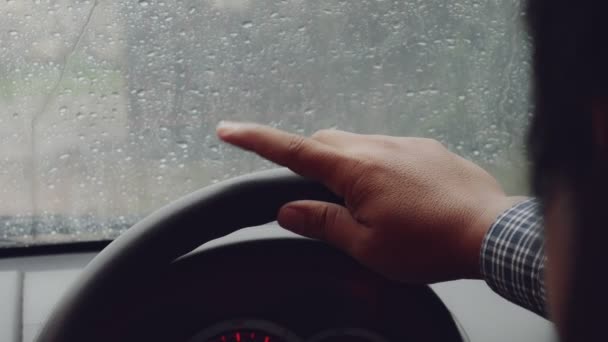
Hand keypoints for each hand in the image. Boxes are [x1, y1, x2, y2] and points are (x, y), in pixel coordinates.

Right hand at [217, 122, 523, 282]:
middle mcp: (377, 147)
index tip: (228, 130)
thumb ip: (322, 223)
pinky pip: (387, 149)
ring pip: (356, 144)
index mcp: (356, 170)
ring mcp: (404, 144)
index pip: (294, 150)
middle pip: (325, 142)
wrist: (490, 232)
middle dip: (309, 161)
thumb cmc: (429, 244)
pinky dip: (376, 166)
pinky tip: (396, 196)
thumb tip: (288, 210)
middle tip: (314, 196)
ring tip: (366, 205)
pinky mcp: (425, 148)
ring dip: (345, 166)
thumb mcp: (366, 245)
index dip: (256, 140)